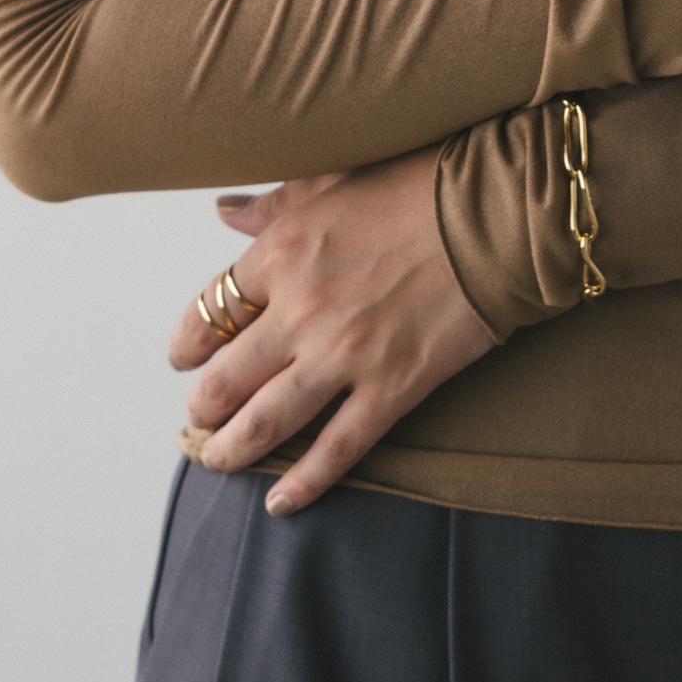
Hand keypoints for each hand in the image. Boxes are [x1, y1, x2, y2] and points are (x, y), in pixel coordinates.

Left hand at [167, 148, 494, 517]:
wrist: (497, 217)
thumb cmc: (419, 187)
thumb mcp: (332, 180)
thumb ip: (273, 205)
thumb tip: (225, 212)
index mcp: (281, 254)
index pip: (209, 311)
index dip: (188, 344)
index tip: (184, 358)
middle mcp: (301, 311)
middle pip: (225, 378)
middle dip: (202, 407)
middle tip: (198, 419)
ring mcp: (344, 356)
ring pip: (266, 421)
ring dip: (231, 448)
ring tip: (217, 459)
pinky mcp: (392, 388)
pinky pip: (336, 450)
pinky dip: (303, 482)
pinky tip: (280, 501)